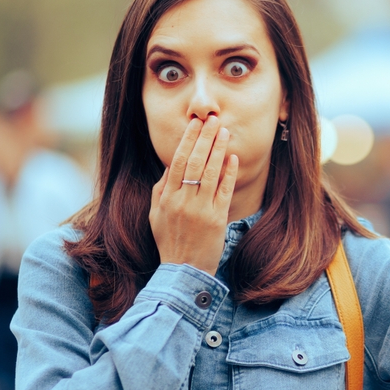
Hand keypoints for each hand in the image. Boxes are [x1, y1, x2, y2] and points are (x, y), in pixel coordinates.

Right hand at [149, 115, 238, 275]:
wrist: (183, 270)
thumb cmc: (168, 241)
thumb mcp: (155, 215)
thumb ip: (161, 189)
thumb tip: (169, 166)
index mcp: (166, 197)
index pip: (176, 161)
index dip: (187, 140)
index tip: (195, 123)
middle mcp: (182, 201)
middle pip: (194, 161)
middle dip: (204, 138)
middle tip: (213, 119)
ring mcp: (200, 210)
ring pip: (209, 173)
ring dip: (218, 150)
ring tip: (225, 132)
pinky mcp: (216, 219)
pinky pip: (224, 191)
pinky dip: (229, 174)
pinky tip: (234, 158)